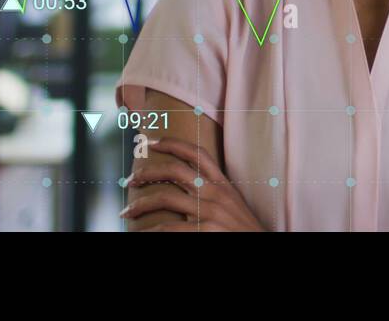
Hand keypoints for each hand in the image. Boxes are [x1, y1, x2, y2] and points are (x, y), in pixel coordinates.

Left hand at [120, 136, 265, 231]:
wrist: (261, 247)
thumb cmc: (244, 230)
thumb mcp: (233, 204)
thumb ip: (214, 192)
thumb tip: (186, 187)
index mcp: (223, 184)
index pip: (196, 153)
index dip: (170, 143)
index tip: (149, 142)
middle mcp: (216, 194)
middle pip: (175, 170)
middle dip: (148, 172)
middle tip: (132, 180)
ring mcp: (210, 213)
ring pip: (165, 198)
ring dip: (140, 204)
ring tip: (127, 212)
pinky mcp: (205, 232)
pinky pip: (168, 228)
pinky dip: (150, 231)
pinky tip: (142, 233)